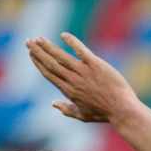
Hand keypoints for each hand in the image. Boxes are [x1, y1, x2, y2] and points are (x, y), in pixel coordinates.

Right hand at [27, 32, 141, 124]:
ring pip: (61, 57)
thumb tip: (53, 104)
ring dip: (48, 46)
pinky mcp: (96, 65)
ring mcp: (84, 72)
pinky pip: (81, 50)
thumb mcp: (83, 115)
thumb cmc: (104, 113)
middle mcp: (73, 80)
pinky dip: (72, 42)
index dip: (38, 63)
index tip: (31, 54)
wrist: (122, 110)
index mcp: (68, 91)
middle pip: (51, 63)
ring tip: (38, 38)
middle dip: (38, 52)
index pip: (49, 74)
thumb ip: (67, 109)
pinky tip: (64, 35)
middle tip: (28, 41)